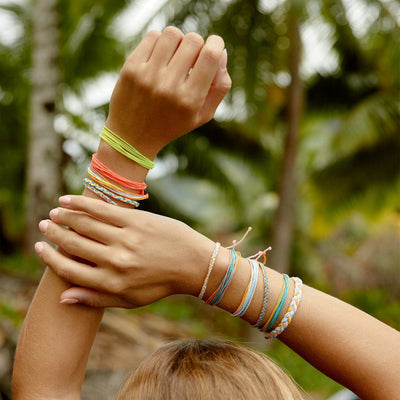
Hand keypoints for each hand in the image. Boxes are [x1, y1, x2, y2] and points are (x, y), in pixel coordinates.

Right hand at [35, 195, 214, 307]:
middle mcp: (116, 261)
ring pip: (85, 224)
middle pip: (73, 244)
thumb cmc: (160, 283)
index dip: (50, 257)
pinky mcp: (136, 221)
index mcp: (112, 283)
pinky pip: (102, 209)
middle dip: (54, 233)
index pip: (69, 270)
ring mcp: (126, 239)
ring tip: (55, 212)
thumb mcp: (129, 300)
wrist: (193, 264)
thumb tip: (62, 298)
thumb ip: (95, 298)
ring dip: (65, 216)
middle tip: (45, 225)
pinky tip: (69, 200)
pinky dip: (82, 203)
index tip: (40, 247)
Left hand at [106, 26, 230, 158]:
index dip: (217, 44)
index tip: (214, 48)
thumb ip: (219, 87)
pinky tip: (160, 58)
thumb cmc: (173, 124)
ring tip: (175, 57)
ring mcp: (147, 75)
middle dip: (198, 45)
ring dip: (179, 41)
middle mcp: (168, 86)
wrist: (132, 137)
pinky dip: (161, 42)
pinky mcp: (131, 67)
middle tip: (192, 60)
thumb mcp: (203, 115)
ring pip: (173, 34)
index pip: (210, 55)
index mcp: (190, 100)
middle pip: (193, 40)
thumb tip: (222, 52)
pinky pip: (153, 36)